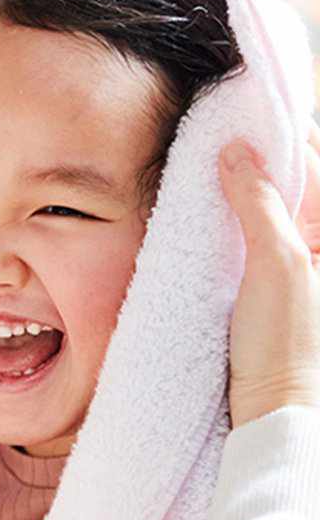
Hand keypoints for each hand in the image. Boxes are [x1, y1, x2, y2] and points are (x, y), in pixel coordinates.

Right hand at [218, 120, 319, 428]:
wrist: (273, 408)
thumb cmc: (286, 342)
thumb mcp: (276, 264)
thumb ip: (257, 204)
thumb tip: (235, 151)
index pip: (312, 165)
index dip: (280, 135)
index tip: (242, 112)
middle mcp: (319, 244)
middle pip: (292, 182)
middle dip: (257, 158)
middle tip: (219, 133)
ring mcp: (296, 263)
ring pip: (269, 207)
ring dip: (241, 187)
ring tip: (209, 163)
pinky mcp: (270, 282)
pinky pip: (254, 234)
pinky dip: (232, 217)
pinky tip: (210, 209)